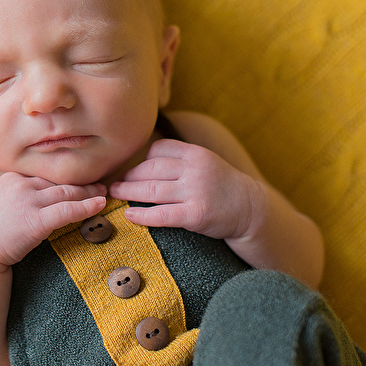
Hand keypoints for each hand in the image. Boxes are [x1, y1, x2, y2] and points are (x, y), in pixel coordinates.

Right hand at [0, 172, 106, 270]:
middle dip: (82, 183)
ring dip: (89, 193)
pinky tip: (100, 205)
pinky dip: (87, 207)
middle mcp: (20, 184)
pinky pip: (68, 210)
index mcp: (12, 177)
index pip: (46, 175)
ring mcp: (27, 200)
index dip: (66, 178)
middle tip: (100, 184)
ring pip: (67, 193)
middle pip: (59, 182)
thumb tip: (37, 197)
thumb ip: (17, 195)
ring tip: (104, 193)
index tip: (81, 179)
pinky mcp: (35, 220)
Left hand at [109, 139, 262, 240]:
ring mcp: (196, 191)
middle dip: (129, 176)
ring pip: (151, 190)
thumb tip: (144, 160)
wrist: (250, 209)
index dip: (141, 160)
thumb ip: (180, 159)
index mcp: (196, 153)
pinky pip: (162, 214)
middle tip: (114, 183)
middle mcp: (195, 169)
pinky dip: (142, 215)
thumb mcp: (204, 162)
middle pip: (150, 169)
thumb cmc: (221, 186)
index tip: (131, 171)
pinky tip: (129, 215)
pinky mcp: (196, 214)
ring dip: (128, 192)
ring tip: (115, 194)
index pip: (158, 150)